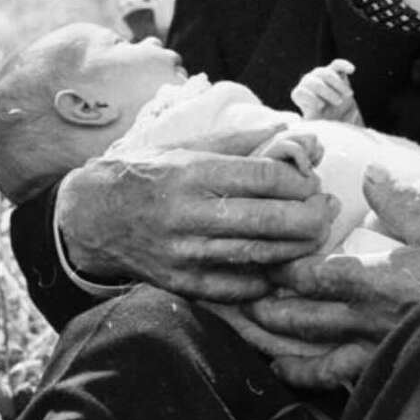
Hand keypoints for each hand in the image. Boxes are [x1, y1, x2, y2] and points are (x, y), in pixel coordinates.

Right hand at [54, 125, 338, 301]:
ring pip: (259, 255)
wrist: (92, 215)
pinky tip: (282, 264)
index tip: (311, 181)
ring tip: (315, 234)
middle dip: (310, 217)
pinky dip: (266, 277)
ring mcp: (185, 253)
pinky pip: (238, 287)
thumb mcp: (187, 145)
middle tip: (326, 211)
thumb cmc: (148, 172)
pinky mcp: (181, 283)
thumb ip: (240, 140)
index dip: (300, 181)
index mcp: (194, 173)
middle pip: (270, 220)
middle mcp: (190, 214)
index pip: (265, 178)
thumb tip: (290, 131)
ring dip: (297, 247)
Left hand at [247, 166, 419, 387]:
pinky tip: (295, 374)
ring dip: (282, 346)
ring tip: (261, 341)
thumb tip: (369, 173)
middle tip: (242, 301)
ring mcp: (374, 350)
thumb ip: (399, 201)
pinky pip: (339, 379)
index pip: (310, 274)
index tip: (261, 259)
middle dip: (269, 308)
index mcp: (370, 278)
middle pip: (301, 315)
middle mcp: (363, 318)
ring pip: (314, 352)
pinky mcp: (389, 370)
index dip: (282, 268)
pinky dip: (311, 377)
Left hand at [290, 59, 362, 123]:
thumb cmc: (325, 121)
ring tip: (348, 94)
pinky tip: (351, 70)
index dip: (310, 98)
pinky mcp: (333, 70)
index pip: (300, 92)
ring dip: (337, 84)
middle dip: (327, 92)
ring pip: (325, 72)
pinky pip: (337, 64)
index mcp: (300, 95)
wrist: (339, 115)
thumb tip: (311, 116)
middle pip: (312, 81)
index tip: (321, 106)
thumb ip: (313, 119)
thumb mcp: (318, 124)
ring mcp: (319, 74)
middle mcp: (307, 82)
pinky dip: (344, 65)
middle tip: (338, 102)